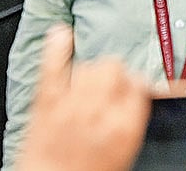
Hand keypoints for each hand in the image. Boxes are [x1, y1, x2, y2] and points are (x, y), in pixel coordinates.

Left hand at [17, 25, 150, 170]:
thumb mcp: (122, 152)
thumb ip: (128, 122)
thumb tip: (132, 99)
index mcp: (125, 128)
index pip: (139, 86)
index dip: (134, 83)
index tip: (131, 85)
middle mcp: (100, 110)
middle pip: (114, 68)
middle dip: (112, 73)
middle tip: (108, 84)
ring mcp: (71, 102)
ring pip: (89, 65)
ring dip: (90, 69)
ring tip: (87, 79)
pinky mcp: (46, 98)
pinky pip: (53, 64)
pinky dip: (57, 46)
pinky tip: (62, 34)